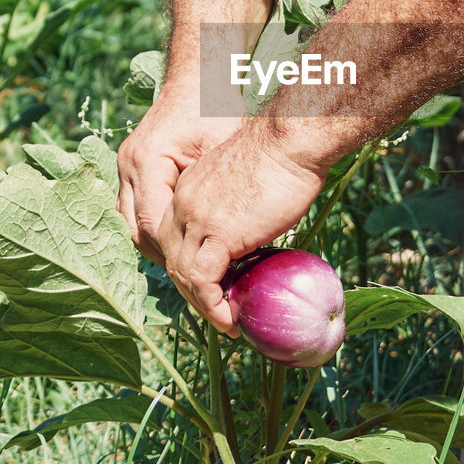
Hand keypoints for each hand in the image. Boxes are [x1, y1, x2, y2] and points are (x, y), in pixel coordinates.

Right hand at [116, 88, 245, 264]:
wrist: (201, 76)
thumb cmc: (217, 106)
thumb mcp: (224, 148)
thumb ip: (218, 192)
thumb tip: (230, 240)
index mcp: (147, 160)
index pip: (154, 225)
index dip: (178, 255)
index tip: (204, 278)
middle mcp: (128, 165)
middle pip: (137, 231)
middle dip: (167, 258)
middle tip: (198, 283)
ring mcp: (126, 166)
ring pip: (133, 224)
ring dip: (160, 246)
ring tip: (192, 267)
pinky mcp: (134, 167)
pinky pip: (138, 209)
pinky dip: (158, 229)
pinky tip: (184, 241)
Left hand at [157, 121, 326, 332]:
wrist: (290, 142)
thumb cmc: (283, 156)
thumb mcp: (245, 185)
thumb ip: (235, 211)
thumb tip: (250, 237)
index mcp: (188, 189)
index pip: (173, 237)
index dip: (187, 265)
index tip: (210, 285)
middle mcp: (184, 204)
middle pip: (172, 258)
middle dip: (190, 290)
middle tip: (215, 309)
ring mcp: (198, 219)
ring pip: (184, 274)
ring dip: (202, 305)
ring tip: (224, 321)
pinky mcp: (218, 234)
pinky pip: (204, 281)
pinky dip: (213, 306)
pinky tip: (230, 319)